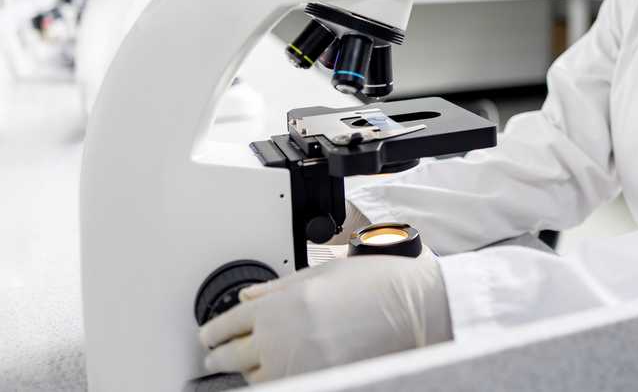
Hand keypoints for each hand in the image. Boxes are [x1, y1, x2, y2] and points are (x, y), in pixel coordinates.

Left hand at [198, 247, 451, 383]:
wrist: (414, 308)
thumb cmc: (377, 284)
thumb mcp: (323, 274)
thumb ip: (279, 288)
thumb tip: (248, 299)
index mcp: (282, 305)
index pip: (227, 324)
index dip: (212, 331)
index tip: (207, 335)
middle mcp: (283, 338)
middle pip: (230, 355)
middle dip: (217, 356)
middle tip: (213, 356)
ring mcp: (299, 365)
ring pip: (254, 377)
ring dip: (246, 371)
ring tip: (245, 365)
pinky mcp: (318, 380)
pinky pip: (282, 386)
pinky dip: (273, 381)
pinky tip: (274, 374)